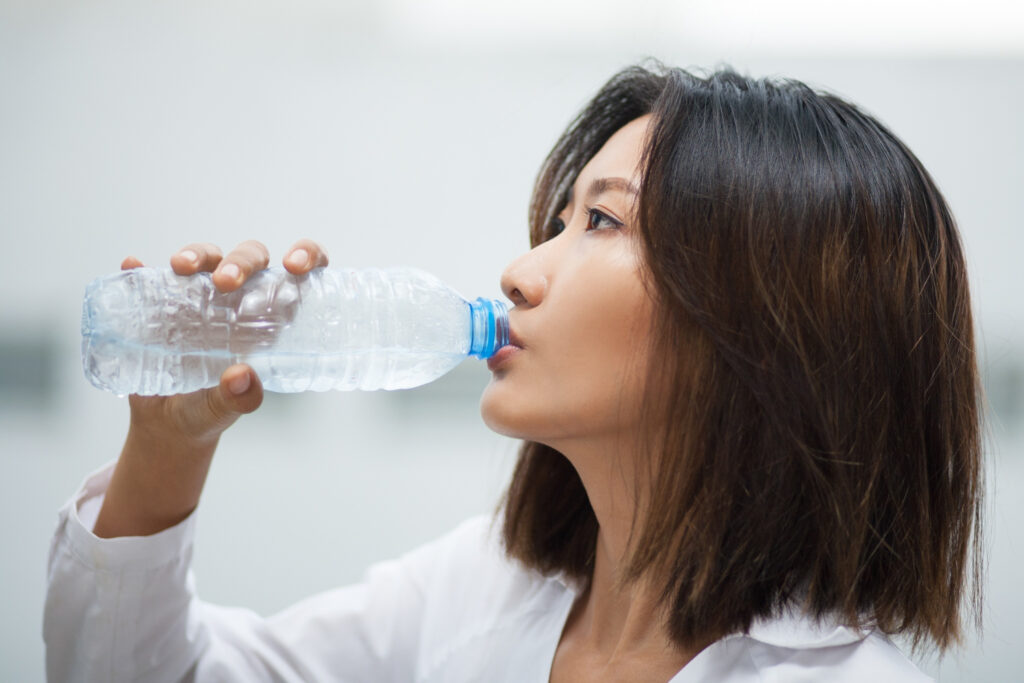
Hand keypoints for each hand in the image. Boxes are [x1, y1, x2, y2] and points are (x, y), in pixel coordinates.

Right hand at [93, 239, 328, 537]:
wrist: (168, 423)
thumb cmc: (210, 410)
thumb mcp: (226, 410)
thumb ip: (238, 398)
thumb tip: (242, 377)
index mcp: (268, 319)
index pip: (296, 276)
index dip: (306, 256)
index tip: (294, 265)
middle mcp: (237, 300)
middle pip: (249, 259)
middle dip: (240, 261)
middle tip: (224, 282)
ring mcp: (198, 296)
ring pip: (206, 258)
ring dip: (196, 254)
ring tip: (179, 267)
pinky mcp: (160, 302)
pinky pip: (152, 276)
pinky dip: (142, 268)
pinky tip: (133, 265)